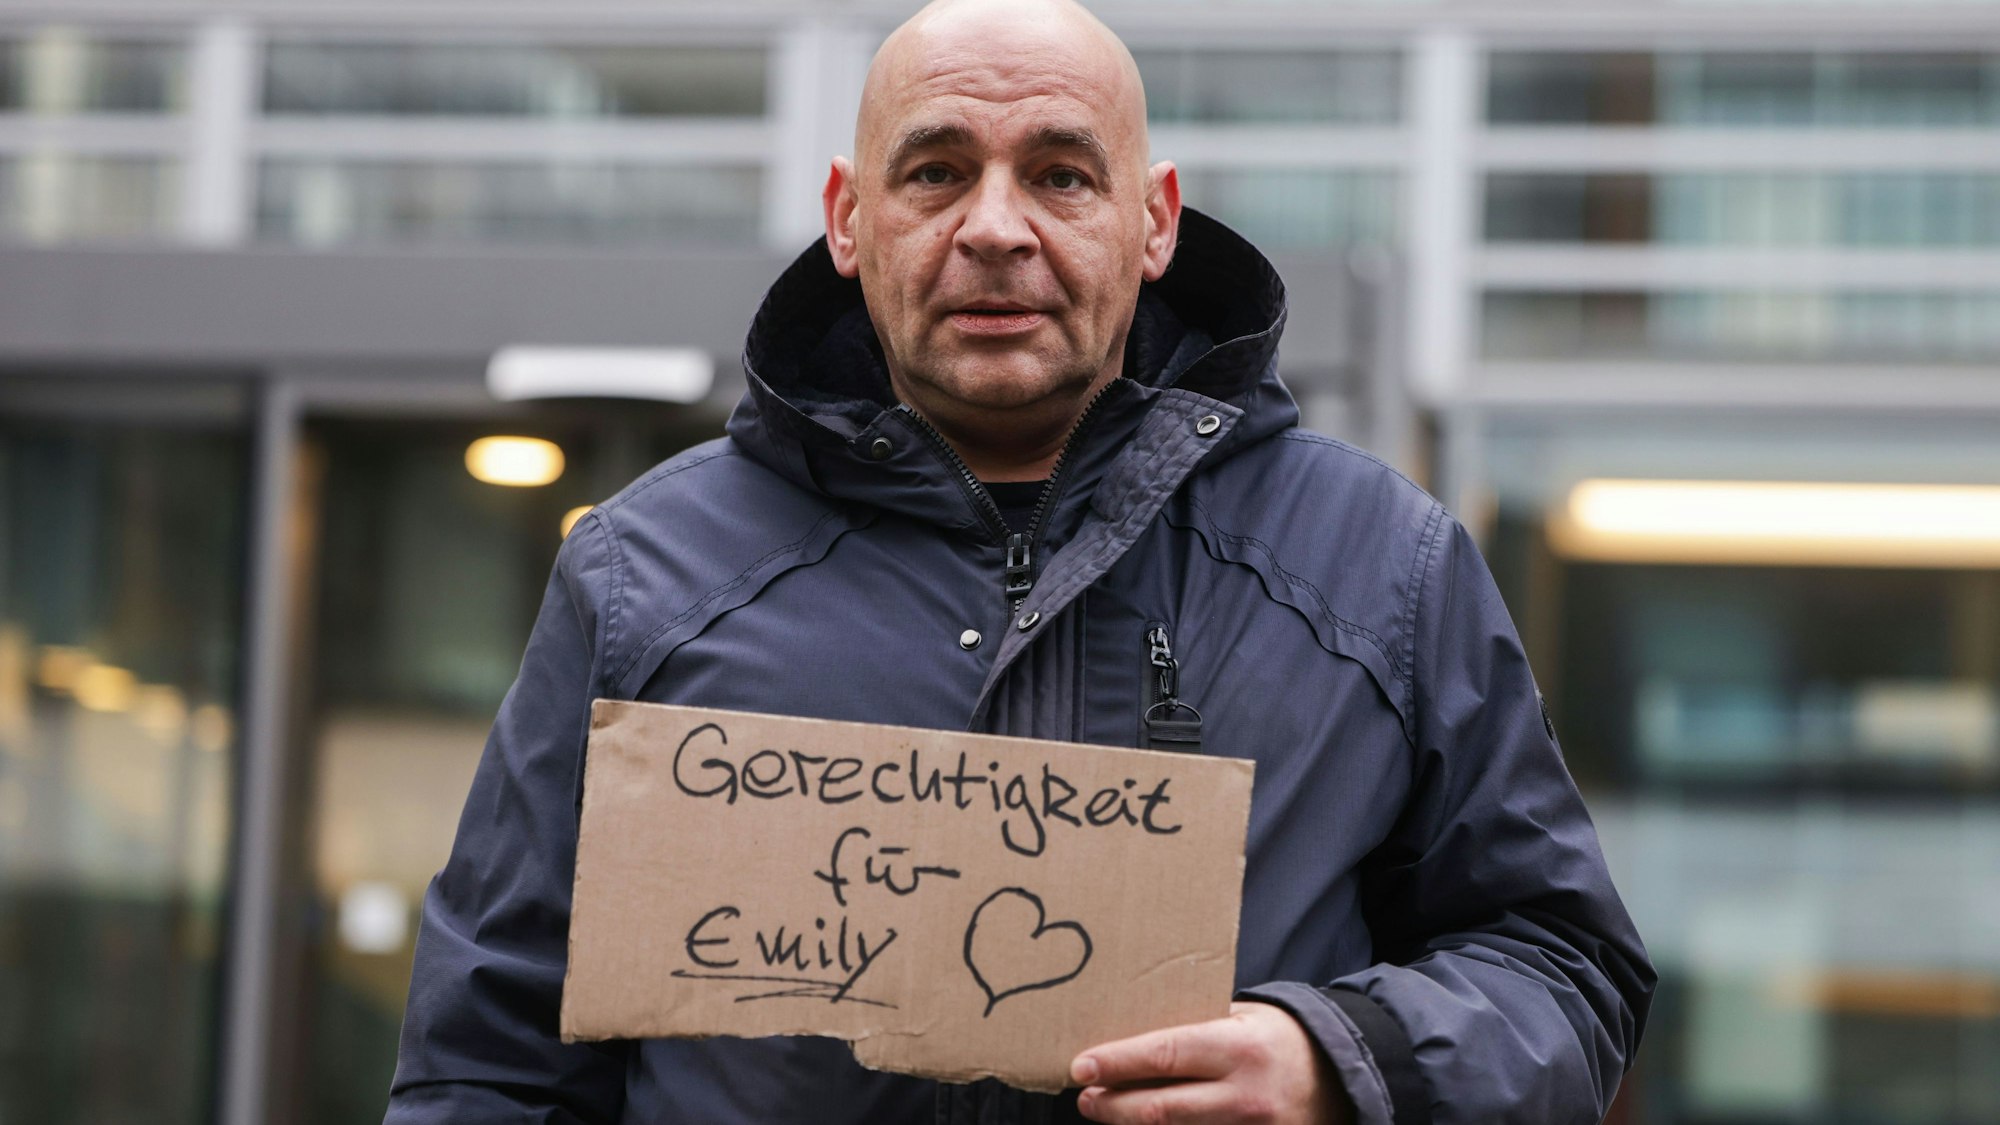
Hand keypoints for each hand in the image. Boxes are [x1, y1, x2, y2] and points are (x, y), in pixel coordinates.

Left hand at [1070, 1001, 1351, 1124]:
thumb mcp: (1243, 1018)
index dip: (1118, 1062)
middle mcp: (1246, 1095)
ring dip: (1135, 1124)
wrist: (1344, 1078)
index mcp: (1239, 1048)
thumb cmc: (1280, 1040)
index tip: (1082, 1066)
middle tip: (1087, 1098)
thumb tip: (1131, 1038)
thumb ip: (1195, 1027)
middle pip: (1160, 1108)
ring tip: (1109, 1110)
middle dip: (1113, 1104)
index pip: (1165, 1055)